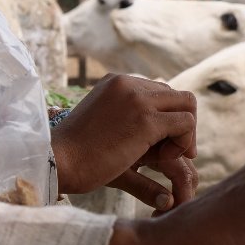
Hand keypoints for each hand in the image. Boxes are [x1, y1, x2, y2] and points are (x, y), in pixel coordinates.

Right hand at [51, 74, 196, 208]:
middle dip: (181, 124)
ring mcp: (138, 99)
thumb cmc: (75, 154)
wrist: (57, 162)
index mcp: (116, 82)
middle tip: (174, 153)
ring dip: (185, 133)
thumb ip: (130, 120)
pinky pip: (185, 124)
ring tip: (169, 158)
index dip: (166, 117)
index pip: (159, 91)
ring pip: (187, 105)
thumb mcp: (105, 126)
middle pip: (176, 96)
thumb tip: (159, 132)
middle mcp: (128, 83)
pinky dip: (183, 143)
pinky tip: (164, 160)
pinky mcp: (146, 121)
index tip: (161, 144)